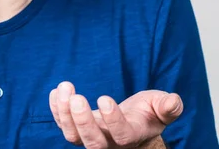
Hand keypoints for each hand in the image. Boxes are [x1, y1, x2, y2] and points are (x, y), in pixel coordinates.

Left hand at [49, 81, 182, 147]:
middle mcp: (109, 142)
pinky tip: (56, 91)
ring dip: (64, 113)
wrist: (131, 121)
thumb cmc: (147, 113)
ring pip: (73, 137)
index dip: (112, 119)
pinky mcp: (76, 128)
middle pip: (93, 143)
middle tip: (77, 97)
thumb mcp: (160, 107)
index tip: (104, 97)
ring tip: (65, 88)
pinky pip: (62, 124)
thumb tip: (173, 101)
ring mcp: (91, 137)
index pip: (121, 135)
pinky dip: (56, 109)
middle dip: (83, 121)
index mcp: (132, 136)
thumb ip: (167, 106)